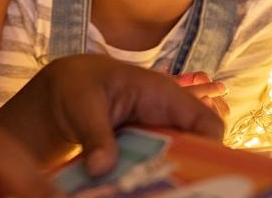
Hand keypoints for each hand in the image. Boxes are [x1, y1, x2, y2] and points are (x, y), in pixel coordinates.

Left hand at [0, 55, 224, 177]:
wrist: (61, 91)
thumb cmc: (76, 85)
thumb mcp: (82, 105)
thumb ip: (95, 135)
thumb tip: (100, 169)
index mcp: (162, 95)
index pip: (206, 122)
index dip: (210, 149)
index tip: (191, 175)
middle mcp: (165, 117)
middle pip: (195, 148)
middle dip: (186, 170)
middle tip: (166, 188)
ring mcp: (154, 135)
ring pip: (175, 161)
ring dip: (163, 177)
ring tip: (149, 189)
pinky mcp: (141, 151)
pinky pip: (153, 168)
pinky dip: (146, 179)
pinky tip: (134, 188)